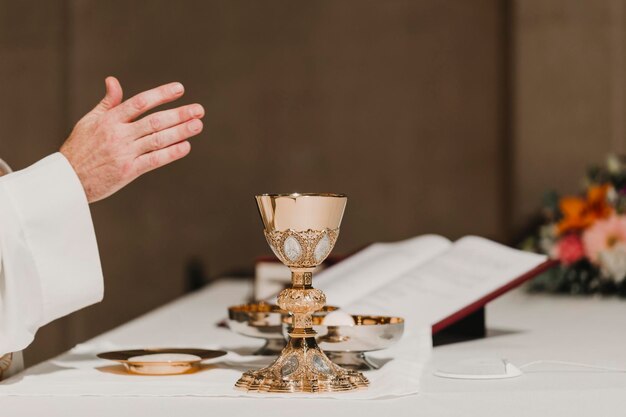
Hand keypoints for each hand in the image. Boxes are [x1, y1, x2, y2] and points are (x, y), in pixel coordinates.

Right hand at [60, 76, 203, 202]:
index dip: (161, 94)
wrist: (68, 180)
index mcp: (110, 120)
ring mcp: (124, 153)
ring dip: (180, 132)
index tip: (180, 89)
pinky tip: (186, 146)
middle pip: (154, 121)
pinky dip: (171, 153)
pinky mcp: (128, 171)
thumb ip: (108, 102)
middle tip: (199, 110)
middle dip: (179, 114)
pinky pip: (154, 160)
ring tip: (198, 125)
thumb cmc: (80, 148)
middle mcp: (119, 134)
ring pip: (157, 139)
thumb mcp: (89, 121)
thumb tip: (113, 80)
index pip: (140, 102)